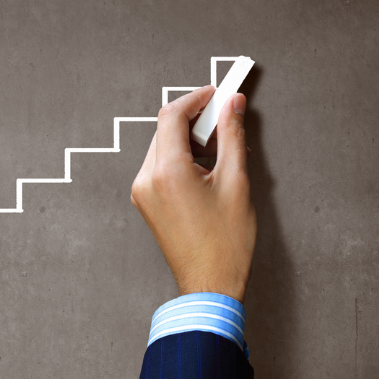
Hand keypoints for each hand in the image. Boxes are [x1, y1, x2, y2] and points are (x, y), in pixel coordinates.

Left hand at [130, 85, 256, 301]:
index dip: (197, 98)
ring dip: (189, 139)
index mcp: (167, 172)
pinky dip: (181, 158)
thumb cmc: (225, 242)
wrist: (209, 284)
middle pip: (165, 130)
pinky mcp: (146, 202)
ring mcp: (142, 192)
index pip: (172, 116)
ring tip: (222, 150)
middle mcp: (146, 179)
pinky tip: (207, 168)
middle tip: (226, 119)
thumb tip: (232, 104)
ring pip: (162, 147)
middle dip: (195, 119)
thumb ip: (233, 136)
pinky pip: (160, 167)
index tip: (219, 94)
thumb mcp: (236, 182)